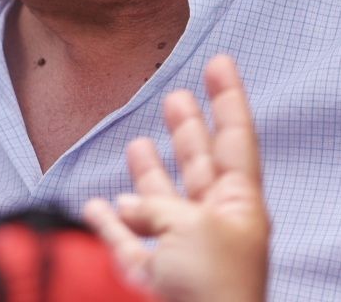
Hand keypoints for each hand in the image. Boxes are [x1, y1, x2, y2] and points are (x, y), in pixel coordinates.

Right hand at [83, 55, 269, 301]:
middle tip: (176, 95)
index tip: (220, 60)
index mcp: (240, 208)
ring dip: (148, 174)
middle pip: (199, 166)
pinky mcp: (152, 280)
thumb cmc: (213, 287)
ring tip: (137, 143)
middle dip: (187, 130)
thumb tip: (126, 210)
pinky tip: (100, 205)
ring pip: (162, 203)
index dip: (228, 98)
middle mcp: (213, 225)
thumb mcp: (193, 227)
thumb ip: (161, 207)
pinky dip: (112, 224)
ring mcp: (182, 253)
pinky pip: (129, 243)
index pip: (236, 140)